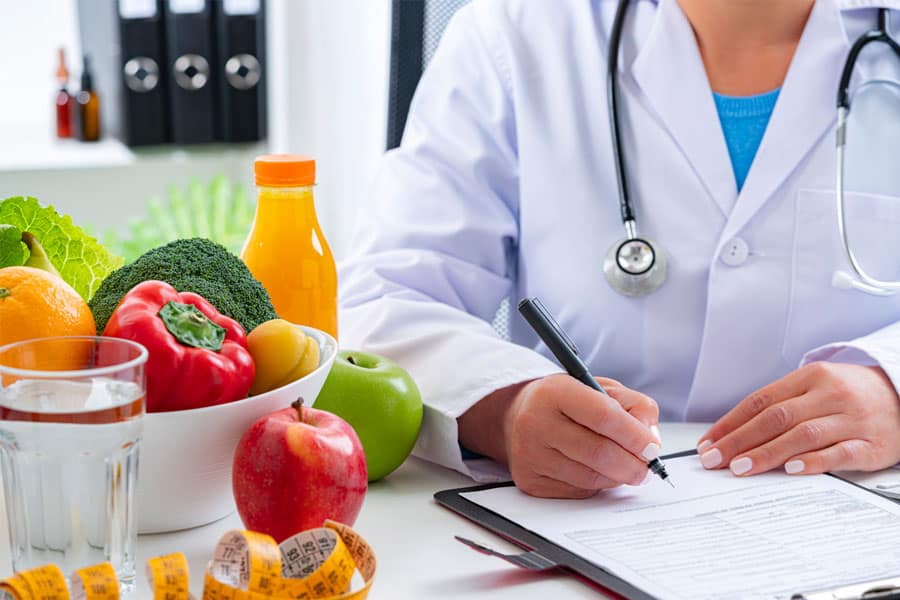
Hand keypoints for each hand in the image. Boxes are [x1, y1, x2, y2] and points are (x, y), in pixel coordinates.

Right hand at [460, 374, 660, 498]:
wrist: (517, 415)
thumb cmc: (565, 401)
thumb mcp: (599, 388)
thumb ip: (633, 406)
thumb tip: (650, 441)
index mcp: (555, 392)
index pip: (604, 416)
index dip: (635, 435)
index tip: (652, 448)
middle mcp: (535, 422)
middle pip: (599, 453)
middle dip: (633, 465)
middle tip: (646, 467)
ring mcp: (529, 454)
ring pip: (591, 477)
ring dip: (617, 477)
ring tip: (623, 466)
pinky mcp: (529, 480)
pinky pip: (577, 491)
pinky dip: (596, 485)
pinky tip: (594, 470)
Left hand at [697, 362, 899, 475]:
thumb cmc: (849, 394)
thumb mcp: (815, 387)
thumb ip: (781, 406)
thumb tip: (733, 434)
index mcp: (811, 376)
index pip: (760, 400)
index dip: (731, 423)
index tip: (709, 443)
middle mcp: (830, 394)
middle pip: (776, 417)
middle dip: (740, 441)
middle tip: (715, 460)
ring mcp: (852, 419)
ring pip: (803, 435)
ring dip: (767, 453)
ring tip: (741, 468)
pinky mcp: (872, 444)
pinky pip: (839, 453)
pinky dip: (813, 461)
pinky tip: (791, 470)